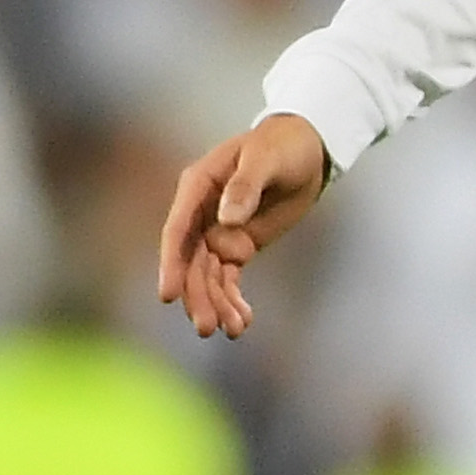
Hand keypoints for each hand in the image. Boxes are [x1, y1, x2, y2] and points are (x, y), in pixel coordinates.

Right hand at [156, 114, 328, 338]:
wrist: (308, 148)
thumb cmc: (282, 144)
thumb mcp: (266, 157)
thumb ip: (246, 185)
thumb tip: (227, 219)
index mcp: (197, 188)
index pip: (177, 231)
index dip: (171, 264)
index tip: (168, 295)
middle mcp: (200, 215)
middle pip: (191, 263)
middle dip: (196, 296)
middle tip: (206, 327)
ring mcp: (217, 233)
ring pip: (208, 277)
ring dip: (215, 304)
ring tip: (233, 330)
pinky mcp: (237, 246)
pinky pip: (228, 278)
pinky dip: (233, 299)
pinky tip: (243, 322)